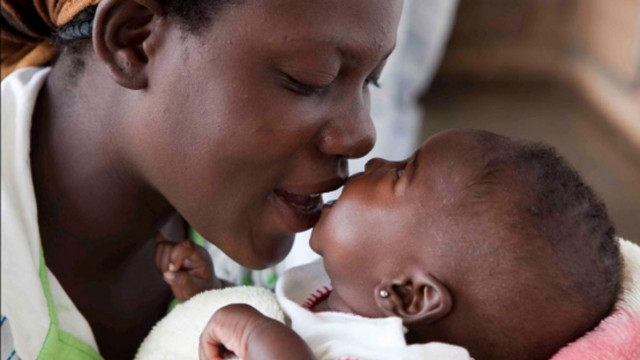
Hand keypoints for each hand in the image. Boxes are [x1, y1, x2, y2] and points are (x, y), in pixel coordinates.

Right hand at [154, 234, 220, 300]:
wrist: (197, 290)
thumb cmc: (198, 290)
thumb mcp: (194, 290)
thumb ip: (183, 281)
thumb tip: (167, 274)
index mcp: (200, 256)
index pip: (186, 246)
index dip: (175, 256)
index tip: (172, 270)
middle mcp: (190, 248)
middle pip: (170, 246)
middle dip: (166, 263)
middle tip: (172, 276)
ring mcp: (180, 248)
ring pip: (162, 246)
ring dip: (161, 263)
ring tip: (170, 274)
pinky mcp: (171, 250)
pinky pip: (158, 248)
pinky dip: (157, 260)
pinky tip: (166, 270)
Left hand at [199, 304, 314, 359]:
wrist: (270, 342)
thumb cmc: (266, 348)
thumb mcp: (247, 346)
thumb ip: (234, 346)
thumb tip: (223, 354)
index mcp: (244, 316)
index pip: (225, 334)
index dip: (223, 351)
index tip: (227, 359)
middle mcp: (233, 311)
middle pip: (214, 336)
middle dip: (214, 354)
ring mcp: (225, 312)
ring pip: (208, 340)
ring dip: (212, 357)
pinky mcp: (218, 319)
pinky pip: (206, 341)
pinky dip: (211, 355)